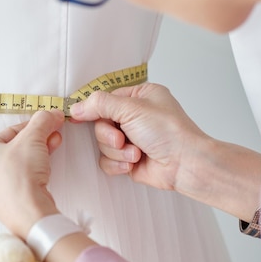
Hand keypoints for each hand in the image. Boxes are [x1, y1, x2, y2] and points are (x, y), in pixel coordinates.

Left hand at [0, 110, 65, 238]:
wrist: (29, 212)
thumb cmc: (20, 176)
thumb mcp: (32, 138)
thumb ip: (42, 122)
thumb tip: (51, 114)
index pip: (11, 131)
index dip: (34, 125)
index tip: (49, 121)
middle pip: (17, 147)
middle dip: (39, 139)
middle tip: (54, 134)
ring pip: (21, 163)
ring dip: (40, 153)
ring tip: (54, 147)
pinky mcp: (10, 200)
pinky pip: (24, 179)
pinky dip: (36, 170)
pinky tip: (47, 168)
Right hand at [70, 83, 260, 220]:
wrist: (184, 164)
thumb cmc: (168, 131)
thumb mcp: (131, 108)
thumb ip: (100, 104)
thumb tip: (75, 107)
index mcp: (139, 96)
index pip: (105, 99)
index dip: (93, 109)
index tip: (79, 117)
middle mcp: (135, 116)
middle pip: (100, 124)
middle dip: (109, 135)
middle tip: (122, 138)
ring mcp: (132, 139)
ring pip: (102, 144)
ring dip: (116, 151)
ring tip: (136, 153)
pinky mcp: (129, 160)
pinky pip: (107, 161)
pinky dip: (118, 164)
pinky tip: (133, 164)